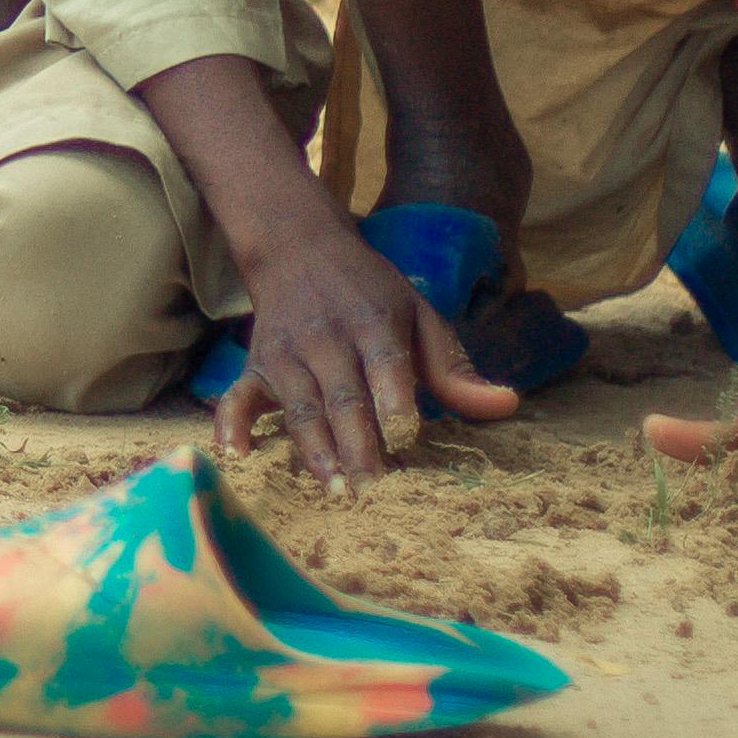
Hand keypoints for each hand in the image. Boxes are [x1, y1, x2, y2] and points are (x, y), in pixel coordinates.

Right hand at [213, 199, 518, 481]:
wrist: (295, 247)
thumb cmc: (367, 292)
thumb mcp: (418, 314)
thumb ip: (454, 368)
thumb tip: (506, 405)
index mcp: (373, 321)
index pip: (385, 362)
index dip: (393, 399)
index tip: (406, 436)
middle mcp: (325, 339)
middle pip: (341, 396)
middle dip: (356, 443)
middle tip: (374, 490)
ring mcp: (285, 354)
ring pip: (298, 406)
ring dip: (313, 448)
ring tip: (334, 490)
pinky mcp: (254, 367)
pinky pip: (237, 398)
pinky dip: (231, 426)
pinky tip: (238, 457)